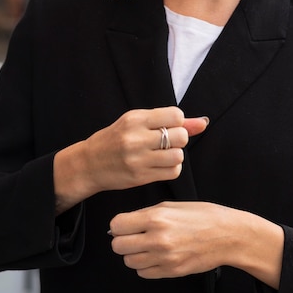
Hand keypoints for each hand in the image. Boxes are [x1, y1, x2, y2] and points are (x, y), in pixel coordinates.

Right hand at [53, 107, 208, 212]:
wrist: (89, 164)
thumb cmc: (117, 139)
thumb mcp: (138, 123)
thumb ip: (170, 121)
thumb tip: (203, 122)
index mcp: (136, 119)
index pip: (176, 116)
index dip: (177, 122)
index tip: (168, 127)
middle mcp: (136, 138)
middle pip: (180, 136)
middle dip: (179, 139)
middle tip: (167, 142)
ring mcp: (137, 159)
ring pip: (178, 156)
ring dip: (176, 155)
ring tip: (163, 154)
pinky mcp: (140, 177)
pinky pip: (173, 172)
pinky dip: (172, 169)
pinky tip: (160, 166)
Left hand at [109, 201, 284, 287]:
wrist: (227, 235)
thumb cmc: (202, 215)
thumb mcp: (172, 205)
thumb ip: (146, 214)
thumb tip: (123, 224)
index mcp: (156, 217)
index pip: (116, 225)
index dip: (119, 225)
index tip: (126, 224)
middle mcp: (157, 238)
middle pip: (118, 246)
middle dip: (123, 240)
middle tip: (134, 236)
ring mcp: (164, 257)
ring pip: (129, 261)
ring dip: (134, 254)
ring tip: (147, 245)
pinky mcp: (171, 271)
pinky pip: (143, 273)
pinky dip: (145, 265)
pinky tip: (156, 255)